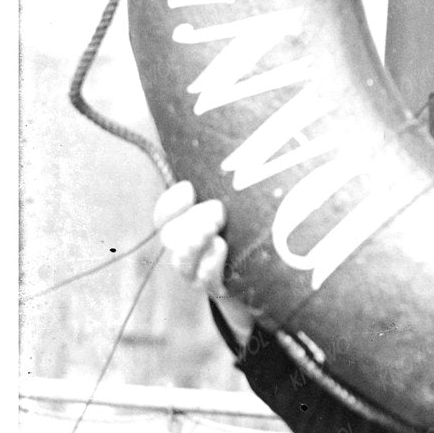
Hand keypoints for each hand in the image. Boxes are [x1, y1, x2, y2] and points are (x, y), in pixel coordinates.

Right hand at [153, 181, 254, 344]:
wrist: (268, 278)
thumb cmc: (252, 230)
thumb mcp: (241, 207)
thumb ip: (235, 189)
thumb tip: (252, 144)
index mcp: (186, 225)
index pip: (165, 214)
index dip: (172, 201)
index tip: (189, 188)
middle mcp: (186, 249)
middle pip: (170, 235)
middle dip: (192, 219)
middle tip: (218, 209)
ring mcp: (197, 272)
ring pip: (181, 261)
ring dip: (194, 243)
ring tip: (216, 234)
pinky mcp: (216, 289)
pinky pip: (204, 281)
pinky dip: (209, 265)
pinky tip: (221, 249)